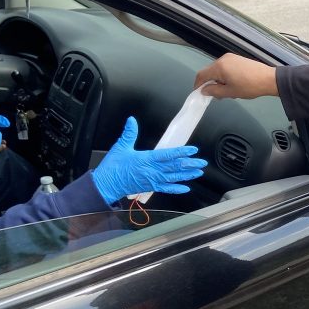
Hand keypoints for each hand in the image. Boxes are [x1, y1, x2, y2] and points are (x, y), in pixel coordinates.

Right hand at [91, 117, 206, 204]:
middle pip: (175, 167)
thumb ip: (129, 133)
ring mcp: (152, 180)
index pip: (168, 155)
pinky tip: (185, 188)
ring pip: (174, 178)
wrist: (105, 185)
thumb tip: (132, 120)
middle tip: (202, 162)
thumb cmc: (113, 167)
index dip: (182, 152)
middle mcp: (153, 170)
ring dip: (187, 175)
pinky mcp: (150, 187)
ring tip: (198, 173)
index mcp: (147, 159)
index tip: (193, 150)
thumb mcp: (121, 146)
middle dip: (190, 164)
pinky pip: (166, 189)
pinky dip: (176, 189)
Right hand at [194, 54, 277, 99]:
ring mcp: (231, 57)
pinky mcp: (238, 58)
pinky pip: (225, 67)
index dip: (198, 85)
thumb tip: (204, 90)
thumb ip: (214, 91)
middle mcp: (223, 59)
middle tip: (218, 96)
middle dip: (210, 84)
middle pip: (209, 71)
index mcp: (219, 66)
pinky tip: (233, 84)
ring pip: (218, 70)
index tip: (198, 94)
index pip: (201, 75)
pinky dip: (225, 76)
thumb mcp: (230, 92)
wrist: (269, 79)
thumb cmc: (249, 87)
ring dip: (218, 81)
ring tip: (228, 91)